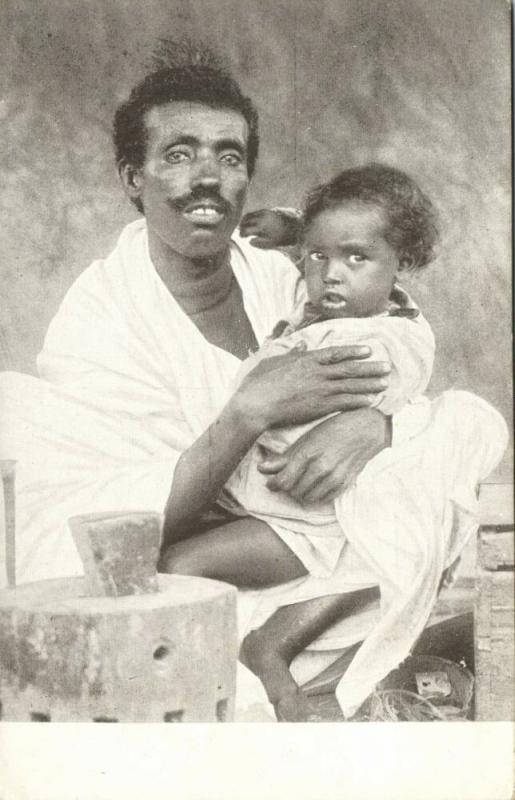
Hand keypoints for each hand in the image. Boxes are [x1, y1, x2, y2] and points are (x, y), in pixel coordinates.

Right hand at [232, 345, 389, 435]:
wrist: (256, 404)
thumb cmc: (259, 383)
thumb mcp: (273, 361)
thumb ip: (291, 353)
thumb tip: (301, 344)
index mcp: (306, 360)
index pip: (336, 353)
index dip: (354, 351)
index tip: (368, 350)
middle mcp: (317, 372)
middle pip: (349, 369)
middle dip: (370, 368)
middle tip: (387, 367)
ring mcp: (320, 389)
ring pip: (351, 385)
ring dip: (370, 384)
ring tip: (385, 384)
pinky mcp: (319, 406)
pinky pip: (344, 402)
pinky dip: (359, 401)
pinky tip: (371, 401)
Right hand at [239, 209, 301, 248]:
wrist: (291, 226)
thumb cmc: (280, 237)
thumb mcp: (270, 243)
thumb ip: (259, 243)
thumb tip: (249, 241)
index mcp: (261, 226)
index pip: (246, 229)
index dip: (242, 234)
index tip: (242, 237)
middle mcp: (261, 217)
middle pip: (245, 221)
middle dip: (241, 227)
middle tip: (241, 233)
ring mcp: (263, 212)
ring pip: (248, 215)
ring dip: (244, 221)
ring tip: (244, 228)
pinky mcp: (265, 210)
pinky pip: (253, 213)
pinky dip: (250, 218)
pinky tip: (251, 223)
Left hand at [258, 408, 390, 502]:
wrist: (368, 428)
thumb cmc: (335, 428)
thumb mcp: (307, 438)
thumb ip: (285, 457)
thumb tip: (262, 469)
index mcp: (307, 453)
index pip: (283, 481)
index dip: (274, 485)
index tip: (271, 484)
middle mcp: (320, 467)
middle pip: (294, 491)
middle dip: (287, 488)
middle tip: (287, 480)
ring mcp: (334, 477)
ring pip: (307, 498)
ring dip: (301, 493)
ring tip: (301, 483)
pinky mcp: (345, 483)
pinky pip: (323, 499)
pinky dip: (316, 495)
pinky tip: (315, 485)